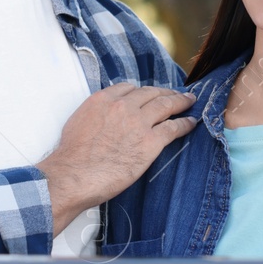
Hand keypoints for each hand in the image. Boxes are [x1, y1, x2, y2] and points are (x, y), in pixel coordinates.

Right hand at [38, 84, 196, 231]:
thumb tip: (103, 118)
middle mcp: (123, 106)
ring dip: (180, 102)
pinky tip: (191, 123)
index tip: (148, 95)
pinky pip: (174, 128)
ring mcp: (138, 123)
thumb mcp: (78, 121)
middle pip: (151, 93)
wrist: (74, 174)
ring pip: (166, 105)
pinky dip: (185, 124)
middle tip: (175, 94)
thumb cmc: (72, 155)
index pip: (129, 88)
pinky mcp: (150, 143)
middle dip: (165, 93)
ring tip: (188, 102)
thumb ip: (96, 114)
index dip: (142, 92)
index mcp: (103, 100)